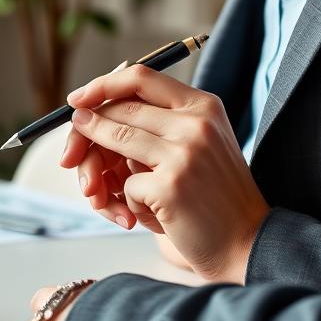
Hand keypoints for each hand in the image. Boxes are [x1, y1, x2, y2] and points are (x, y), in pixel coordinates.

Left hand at [59, 65, 268, 282]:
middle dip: (88, 132)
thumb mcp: (194, 148)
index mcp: (203, 106)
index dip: (101, 85)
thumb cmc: (212, 197)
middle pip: (121, 109)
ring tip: (108, 192)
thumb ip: (155, 126)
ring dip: (101, 169)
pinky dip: (130, 203)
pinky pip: (126, 185)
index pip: (141, 77)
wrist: (248, 244)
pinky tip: (154, 218)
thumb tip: (87, 113)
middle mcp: (196, 123)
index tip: (76, 101)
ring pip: (115, 140)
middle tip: (72, 156)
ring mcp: (185, 153)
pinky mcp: (171, 185)